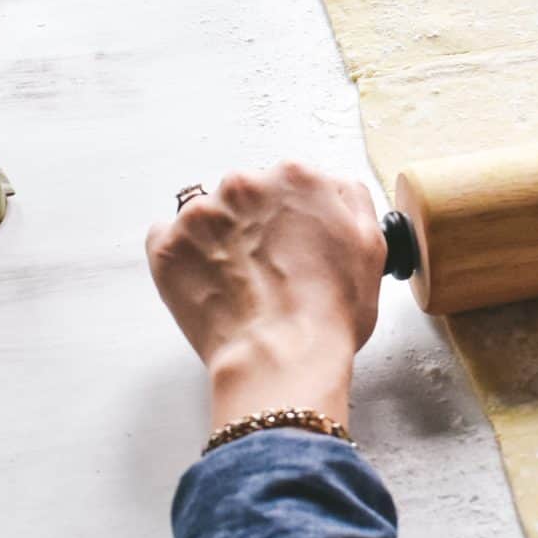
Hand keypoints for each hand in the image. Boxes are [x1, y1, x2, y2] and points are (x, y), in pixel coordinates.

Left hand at [146, 162, 386, 430]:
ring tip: (239, 283)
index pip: (288, 182)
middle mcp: (244, 184)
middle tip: (268, 271)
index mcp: (295, 177)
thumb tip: (332, 186)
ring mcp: (199, 214)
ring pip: (207, 216)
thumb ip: (351, 197)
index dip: (293, 218)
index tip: (294, 246)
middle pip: (246, 195)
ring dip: (218, 240)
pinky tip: (208, 285)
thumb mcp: (370, 245)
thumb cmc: (327, 314)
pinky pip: (168, 239)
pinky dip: (184, 257)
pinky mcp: (166, 246)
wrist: (280, 360)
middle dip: (253, 225)